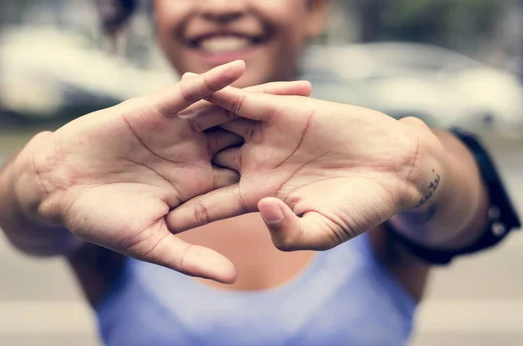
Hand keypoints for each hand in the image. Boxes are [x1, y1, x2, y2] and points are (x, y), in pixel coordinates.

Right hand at [12, 61, 311, 282]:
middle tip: (330, 125)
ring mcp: (179, 132)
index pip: (251, 178)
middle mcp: (196, 155)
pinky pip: (190, 93)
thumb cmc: (102, 220)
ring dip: (265, 99)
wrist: (61, 187)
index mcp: (200, 186)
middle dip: (289, 132)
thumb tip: (233, 276)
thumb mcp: (150, 242)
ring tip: (304, 90)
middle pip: (253, 140)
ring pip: (230, 111)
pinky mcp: (156, 110)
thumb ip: (190, 257)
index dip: (286, 176)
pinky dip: (213, 83)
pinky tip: (240, 72)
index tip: (322, 175)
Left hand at [167, 90, 442, 250]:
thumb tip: (263, 209)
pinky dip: (216, 92)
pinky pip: (240, 98)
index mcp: (259, 197)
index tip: (149, 219)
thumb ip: (289, 232)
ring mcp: (264, 136)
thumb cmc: (360, 208)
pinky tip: (186, 86)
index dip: (182, 212)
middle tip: (130, 164)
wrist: (392, 168)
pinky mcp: (279, 110)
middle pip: (201, 163)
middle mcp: (254, 164)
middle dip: (169, 163)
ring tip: (145, 118)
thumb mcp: (323, 232)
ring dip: (182, 122)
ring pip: (214, 126)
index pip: (210, 205)